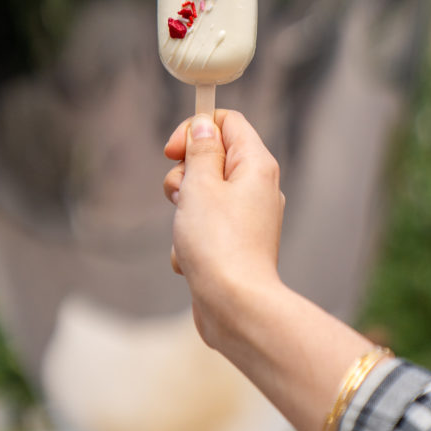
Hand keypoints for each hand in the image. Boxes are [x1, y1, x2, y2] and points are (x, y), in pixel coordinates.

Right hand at [163, 110, 284, 350]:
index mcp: (256, 164)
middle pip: (212, 158)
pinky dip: (191, 239)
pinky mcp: (235, 244)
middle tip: (180, 195)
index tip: (172, 150)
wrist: (235, 308)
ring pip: (203, 195)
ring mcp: (247, 217)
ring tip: (186, 234)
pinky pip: (204, 227)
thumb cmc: (218, 244)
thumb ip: (199, 150)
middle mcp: (257, 187)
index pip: (228, 122)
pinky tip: (191, 260)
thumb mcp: (200, 185)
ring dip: (183, 212)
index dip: (196, 128)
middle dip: (185, 175)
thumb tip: (203, 127)